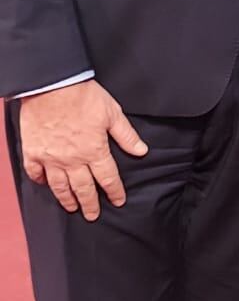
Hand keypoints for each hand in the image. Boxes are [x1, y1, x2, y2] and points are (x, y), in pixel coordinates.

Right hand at [18, 80, 146, 220]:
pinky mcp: (33, 152)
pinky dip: (40, 181)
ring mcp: (51, 158)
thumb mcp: (112, 113)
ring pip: (60, 187)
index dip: (114, 191)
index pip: (108, 178)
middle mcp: (73, 160)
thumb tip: (142, 151)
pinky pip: (36, 173)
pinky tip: (45, 185)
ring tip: (72, 208)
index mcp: (94, 151)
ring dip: (67, 199)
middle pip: (83, 188)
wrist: (51, 85)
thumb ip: (126, 135)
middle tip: (93, 215)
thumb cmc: (82, 96)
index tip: (118, 201)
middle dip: (90, 204)